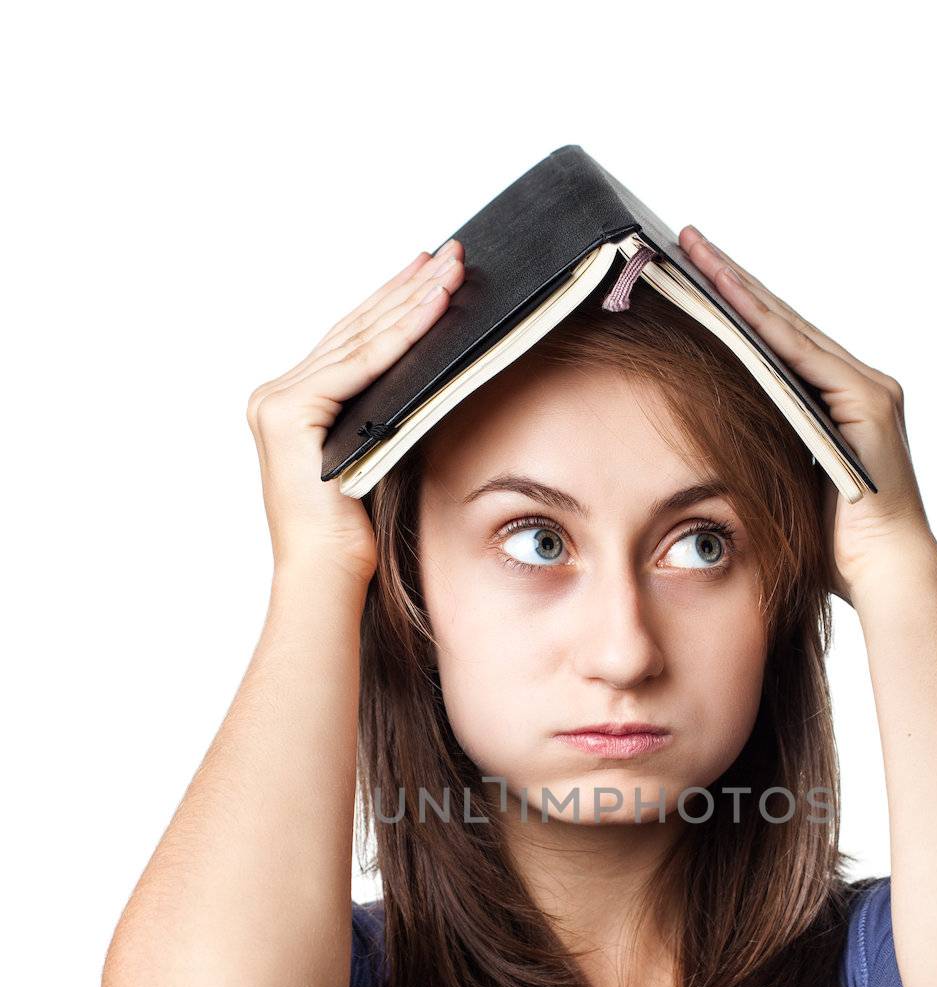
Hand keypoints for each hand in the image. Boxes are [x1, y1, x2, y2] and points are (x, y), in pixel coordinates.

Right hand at [245, 239, 464, 586]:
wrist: (326, 576)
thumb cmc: (353, 534)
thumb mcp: (374, 454)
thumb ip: (384, 412)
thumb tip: (428, 373)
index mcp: (290, 403)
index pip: (350, 341)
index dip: (392, 301)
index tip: (430, 269)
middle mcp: (275, 395)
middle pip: (354, 330)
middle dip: (407, 288)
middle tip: (451, 252)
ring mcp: (277, 402)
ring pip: (360, 340)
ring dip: (412, 301)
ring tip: (452, 269)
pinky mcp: (289, 414)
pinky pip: (359, 366)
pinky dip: (400, 336)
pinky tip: (433, 308)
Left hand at [678, 225, 936, 603]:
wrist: (883, 574)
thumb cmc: (832, 547)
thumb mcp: (783, 481)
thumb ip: (762, 445)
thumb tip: (711, 434)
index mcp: (838, 402)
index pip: (777, 342)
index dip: (735, 305)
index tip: (693, 273)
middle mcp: (858, 385)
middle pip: (781, 322)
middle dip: (732, 280)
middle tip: (687, 239)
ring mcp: (866, 388)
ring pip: (790, 328)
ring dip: (740, 288)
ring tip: (697, 253)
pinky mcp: (867, 401)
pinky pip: (803, 354)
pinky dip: (765, 325)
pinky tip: (729, 297)